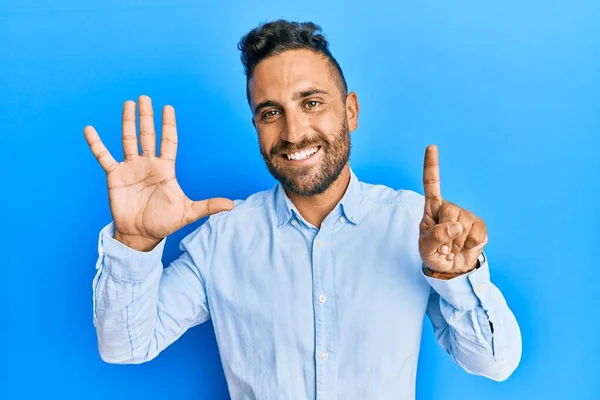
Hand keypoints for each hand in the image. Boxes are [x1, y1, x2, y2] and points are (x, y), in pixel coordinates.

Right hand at [84, 95, 233, 250]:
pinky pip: (104, 157)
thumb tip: (232, 205)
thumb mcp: (188, 213)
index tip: (168, 108)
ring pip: (128, 140)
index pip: (168, 142)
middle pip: (147, 136)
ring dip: (127, 122)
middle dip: (147, 117)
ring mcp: (131, 168)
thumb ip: (208, 206)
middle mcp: (148, 164)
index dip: (168, 125)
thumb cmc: (164, 222)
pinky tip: (90, 130)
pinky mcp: (115, 176)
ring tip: (128, 104)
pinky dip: (96, 144)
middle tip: (145, 98)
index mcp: (165, 169)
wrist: (141, 235)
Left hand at [418, 145, 487, 274]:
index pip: (431, 184)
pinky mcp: (479, 226)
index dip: (431, 166)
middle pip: (450, 213)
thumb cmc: (433, 254)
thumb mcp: (426, 248)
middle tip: (443, 247)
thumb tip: (456, 226)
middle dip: (446, 234)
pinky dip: (469, 247)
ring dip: (457, 244)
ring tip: (452, 249)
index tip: (431, 147)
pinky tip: (464, 248)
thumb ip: (435, 237)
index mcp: (432, 209)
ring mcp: (466, 215)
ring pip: (464, 226)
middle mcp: (449, 208)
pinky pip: (476, 235)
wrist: (451, 269)